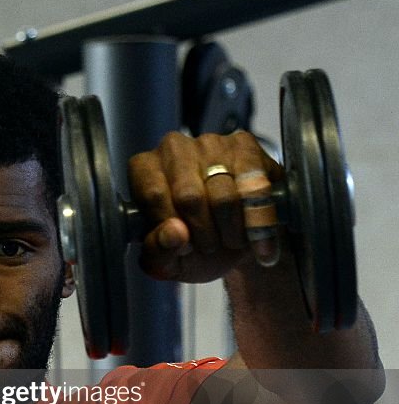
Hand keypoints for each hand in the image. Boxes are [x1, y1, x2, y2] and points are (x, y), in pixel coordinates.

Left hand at [128, 131, 284, 282]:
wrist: (238, 245)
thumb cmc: (194, 247)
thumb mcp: (168, 261)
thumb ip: (159, 251)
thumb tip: (174, 233)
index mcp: (143, 169)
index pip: (153, 195)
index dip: (172, 228)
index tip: (185, 248)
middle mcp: (173, 148)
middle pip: (189, 196)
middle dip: (203, 233)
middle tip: (209, 247)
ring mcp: (210, 143)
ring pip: (224, 196)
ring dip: (231, 232)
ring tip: (230, 241)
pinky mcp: (245, 146)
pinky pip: (256, 190)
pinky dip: (259, 224)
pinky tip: (259, 243)